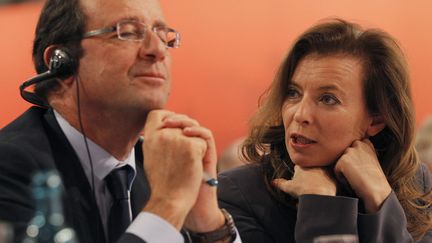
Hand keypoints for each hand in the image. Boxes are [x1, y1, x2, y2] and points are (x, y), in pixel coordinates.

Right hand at [142, 110, 206, 228]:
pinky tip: (193, 166)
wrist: (169, 200)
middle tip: (185, 153)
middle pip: (181, 122)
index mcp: (150, 137)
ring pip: (194, 132)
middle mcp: (162, 134)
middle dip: (187, 134)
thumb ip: (157, 139)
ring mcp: (177, 139)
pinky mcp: (191, 146)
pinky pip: (203, 142)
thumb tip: (166, 126)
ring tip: (186, 162)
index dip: (169, 116)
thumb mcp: (151, 156)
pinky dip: (202, 154)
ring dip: (195, 145)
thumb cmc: (163, 183)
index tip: (174, 125)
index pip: (158, 114)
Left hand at [163, 115, 224, 231]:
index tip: (160, 121)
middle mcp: (189, 145)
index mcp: (176, 146)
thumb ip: (154, 151)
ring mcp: (199, 149)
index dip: (167, 116)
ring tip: (175, 126)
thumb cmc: (169, 188)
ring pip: (196, 126)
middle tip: (166, 122)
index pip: (174, 123)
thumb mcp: (157, 165)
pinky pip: (207, 135)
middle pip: (184, 121)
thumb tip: (143, 136)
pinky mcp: (208, 154)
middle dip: (176, 117)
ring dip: (186, 122)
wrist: (182, 204)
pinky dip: (197, 131)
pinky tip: (186, 133)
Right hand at [273, 165, 336, 197]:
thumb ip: (280, 183)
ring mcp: (324, 170)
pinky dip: (328, 184)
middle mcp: (313, 165)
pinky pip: (330, 179)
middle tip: (307, 185)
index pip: (298, 167)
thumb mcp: (288, 187)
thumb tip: (272, 182)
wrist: (319, 195)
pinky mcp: (333, 177)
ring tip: (317, 188)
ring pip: (321, 172)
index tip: (298, 180)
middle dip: (309, 175)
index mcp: (302, 166)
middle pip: (310, 168)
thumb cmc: (302, 190)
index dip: (297, 174)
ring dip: (319, 178)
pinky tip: (325, 190)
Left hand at [334, 139, 390, 212]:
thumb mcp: (371, 160)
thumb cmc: (375, 179)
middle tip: (360, 174)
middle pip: (344, 155)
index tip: (363, 167)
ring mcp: (349, 152)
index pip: (352, 147)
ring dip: (345, 171)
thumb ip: (361, 153)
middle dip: (348, 164)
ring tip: (358, 177)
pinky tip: (353, 180)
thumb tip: (348, 154)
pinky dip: (342, 178)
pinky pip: (336, 171)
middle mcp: (357, 144)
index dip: (354, 159)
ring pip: (339, 163)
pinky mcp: (342, 161)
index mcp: (366, 143)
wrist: (377, 190)